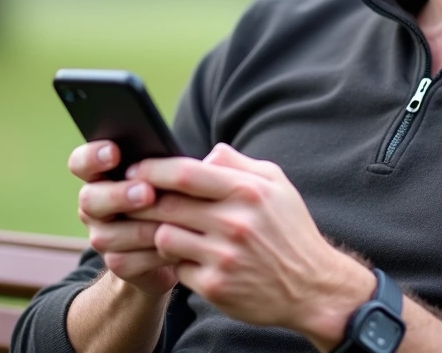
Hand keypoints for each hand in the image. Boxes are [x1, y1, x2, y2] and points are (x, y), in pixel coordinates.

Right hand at [68, 141, 179, 297]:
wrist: (182, 245)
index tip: (116, 152)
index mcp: (105, 174)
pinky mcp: (118, 263)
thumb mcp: (180, 178)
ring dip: (138, 229)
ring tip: (167, 225)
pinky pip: (124, 260)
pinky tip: (173, 249)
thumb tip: (211, 155)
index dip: (93, 156)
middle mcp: (96, 204)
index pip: (82, 161)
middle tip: (147, 192)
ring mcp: (103, 235)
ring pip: (106, 234)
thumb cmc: (182, 199)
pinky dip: (151, 255)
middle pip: (90, 198)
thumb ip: (179, 164)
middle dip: (118, 195)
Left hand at [126, 144, 374, 344]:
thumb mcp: (276, 186)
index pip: (186, 173)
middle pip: (167, 204)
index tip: (135, 169)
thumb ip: (239, 164)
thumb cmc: (290, 230)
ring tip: (162, 227)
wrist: (312, 287)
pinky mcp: (215, 287)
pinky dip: (175, 262)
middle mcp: (235, 223)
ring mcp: (223, 257)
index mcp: (248, 191)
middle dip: (142, 199)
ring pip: (164, 236)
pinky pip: (176, 268)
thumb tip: (206, 153)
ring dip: (158, 231)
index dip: (153, 168)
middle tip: (129, 198)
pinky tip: (184, 257)